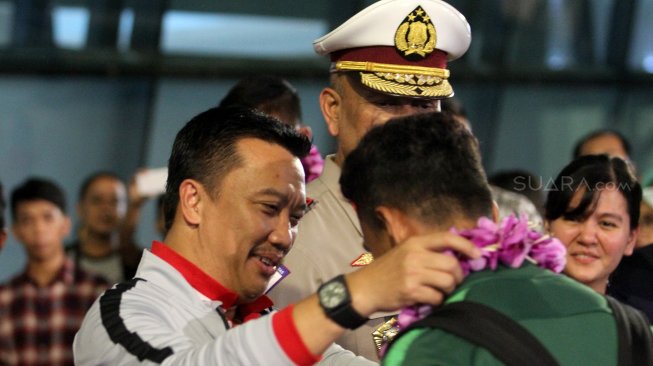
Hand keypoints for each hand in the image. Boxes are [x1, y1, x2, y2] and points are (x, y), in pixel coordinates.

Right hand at [347, 231, 480, 315]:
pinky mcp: (411, 291)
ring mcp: (413, 273)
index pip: (447, 237)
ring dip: (449, 289)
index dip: (466, 245)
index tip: (478, 254)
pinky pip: (437, 297)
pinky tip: (428, 299)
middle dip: (458, 275)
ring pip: (447, 281)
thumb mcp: (405, 252)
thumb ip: (427, 251)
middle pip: (452, 264)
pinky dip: (437, 300)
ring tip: (440, 290)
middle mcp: (415, 255)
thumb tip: (458, 256)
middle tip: (453, 281)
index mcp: (415, 242)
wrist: (365, 288)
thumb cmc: (387, 270)